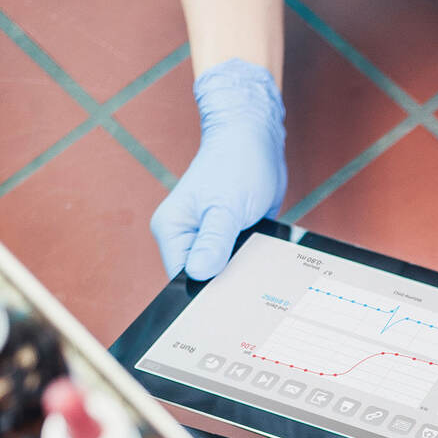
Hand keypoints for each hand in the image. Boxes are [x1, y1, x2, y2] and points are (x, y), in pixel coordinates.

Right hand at [150, 59, 286, 280]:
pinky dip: (253, 259)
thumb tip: (200, 274)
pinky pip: (240, 258)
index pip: (181, 279)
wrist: (256, 137)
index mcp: (172, 230)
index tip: (228, 300)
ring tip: (258, 265)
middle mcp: (187, 236)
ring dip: (242, 271)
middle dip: (226, 283)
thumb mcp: (227, 207)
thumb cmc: (237, 163)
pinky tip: (264, 256)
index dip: (204, 293)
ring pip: (224, 270)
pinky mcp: (231, 234)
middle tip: (249, 285)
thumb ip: (214, 241)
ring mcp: (209, 236)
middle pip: (203, 278)